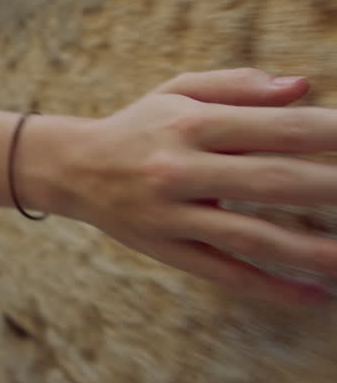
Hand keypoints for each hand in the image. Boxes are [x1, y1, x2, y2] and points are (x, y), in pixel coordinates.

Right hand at [30, 68, 336, 304]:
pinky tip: (314, 295)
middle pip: (273, 180)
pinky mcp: (165, 249)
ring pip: (253, 236)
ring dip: (312, 250)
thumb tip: (304, 87)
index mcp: (189, 123)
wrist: (72, 168)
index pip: (276, 127)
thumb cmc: (138, 126)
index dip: (331, 134)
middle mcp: (180, 168)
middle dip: (334, 187)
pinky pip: (225, 271)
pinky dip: (271, 287)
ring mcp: (172, 214)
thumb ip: (238, 86)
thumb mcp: (177, 92)